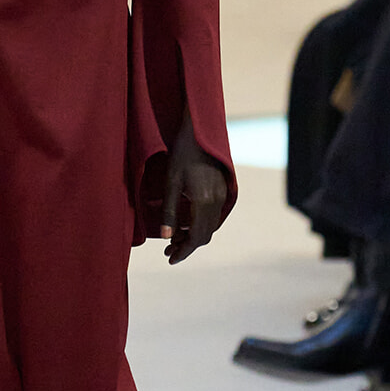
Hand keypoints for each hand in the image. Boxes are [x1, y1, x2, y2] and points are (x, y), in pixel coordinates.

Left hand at [160, 113, 228, 263]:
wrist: (200, 131)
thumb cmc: (181, 155)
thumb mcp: (170, 183)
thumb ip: (169, 212)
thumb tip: (166, 238)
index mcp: (204, 201)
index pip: (197, 237)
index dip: (184, 251)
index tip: (170, 259)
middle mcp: (217, 201)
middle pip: (205, 235)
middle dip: (187, 245)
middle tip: (168, 250)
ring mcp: (222, 196)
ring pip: (210, 226)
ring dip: (193, 235)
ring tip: (174, 238)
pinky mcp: (223, 190)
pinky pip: (213, 215)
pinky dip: (200, 224)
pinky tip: (185, 223)